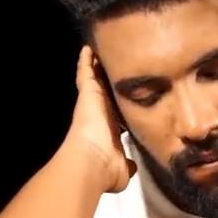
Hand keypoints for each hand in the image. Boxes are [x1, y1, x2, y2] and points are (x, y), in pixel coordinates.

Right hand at [63, 44, 133, 192]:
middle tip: (114, 67)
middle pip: (105, 93)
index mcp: (110, 131)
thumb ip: (128, 164)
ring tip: (101, 51)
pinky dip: (85, 60)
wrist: (93, 161)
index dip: (119, 106)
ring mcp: (92, 102)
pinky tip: (87, 48)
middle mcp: (100, 114)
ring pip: (95, 80)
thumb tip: (131, 166)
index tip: (126, 98)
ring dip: (97, 67)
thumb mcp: (123, 169)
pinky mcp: (87, 92)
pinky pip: (85, 72)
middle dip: (109, 82)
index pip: (114, 114)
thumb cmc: (107, 169)